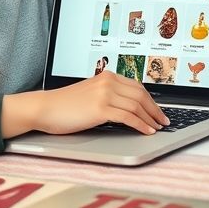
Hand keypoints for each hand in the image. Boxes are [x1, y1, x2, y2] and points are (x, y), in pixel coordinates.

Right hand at [31, 71, 169, 134]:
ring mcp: (104, 94)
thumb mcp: (90, 93)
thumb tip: (128, 107)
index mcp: (106, 76)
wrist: (44, 108)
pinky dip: (141, 125)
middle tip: (163, 120)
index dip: (150, 100)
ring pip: (137, 106)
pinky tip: (146, 131)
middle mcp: (107, 82)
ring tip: (157, 127)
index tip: (157, 110)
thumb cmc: (64, 105)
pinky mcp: (100, 108)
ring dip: (151, 118)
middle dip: (155, 110)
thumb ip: (108, 94)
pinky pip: (128, 117)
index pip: (136, 87)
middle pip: (141, 95)